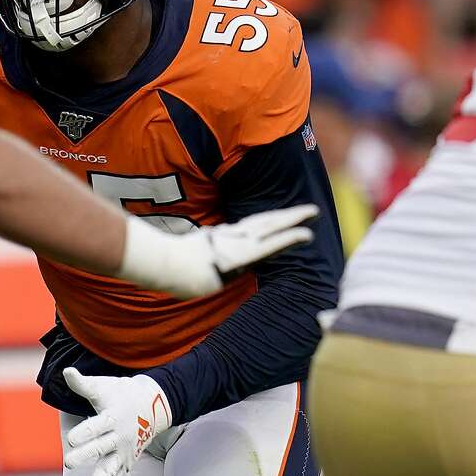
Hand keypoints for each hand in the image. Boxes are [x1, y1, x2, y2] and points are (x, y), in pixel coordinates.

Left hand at [62, 367, 171, 475]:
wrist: (153, 406)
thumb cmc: (121, 394)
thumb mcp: (103, 387)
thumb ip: (83, 384)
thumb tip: (66, 372)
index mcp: (113, 417)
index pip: (97, 426)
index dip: (85, 432)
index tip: (71, 439)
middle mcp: (119, 437)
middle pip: (101, 448)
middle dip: (86, 455)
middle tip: (68, 464)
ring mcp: (123, 452)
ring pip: (109, 471)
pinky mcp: (125, 462)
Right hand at [117, 204, 318, 298]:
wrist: (161, 264)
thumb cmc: (164, 264)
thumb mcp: (184, 257)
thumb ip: (196, 253)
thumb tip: (195, 253)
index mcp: (220, 240)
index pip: (249, 227)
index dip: (267, 222)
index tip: (280, 218)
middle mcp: (232, 239)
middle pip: (264, 223)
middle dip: (286, 217)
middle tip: (309, 210)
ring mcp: (239, 246)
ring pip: (272, 229)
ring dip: (294, 221)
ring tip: (314, 214)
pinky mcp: (245, 256)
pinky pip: (272, 246)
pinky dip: (290, 239)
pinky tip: (307, 235)